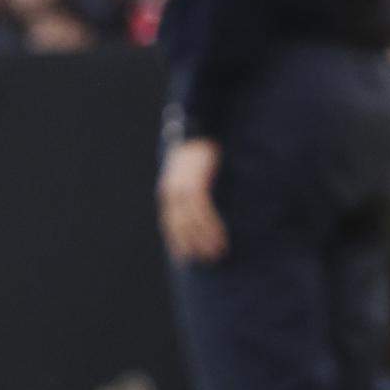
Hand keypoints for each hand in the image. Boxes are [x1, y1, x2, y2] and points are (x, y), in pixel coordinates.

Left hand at [158, 139, 226, 263]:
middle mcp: (172, 190)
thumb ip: (195, 190)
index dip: (178, 240)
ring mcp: (182, 186)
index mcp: (170, 190)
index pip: (170, 222)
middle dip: (192, 244)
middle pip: (179, 225)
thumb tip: (202, 211)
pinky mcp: (196, 181)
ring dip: (204, 239)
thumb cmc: (200, 153)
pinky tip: (219, 237)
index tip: (186, 258)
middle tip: (206, 261)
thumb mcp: (192, 173)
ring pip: (191, 221)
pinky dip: (210, 226)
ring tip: (217, 253)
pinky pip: (202, 210)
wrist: (202, 128)